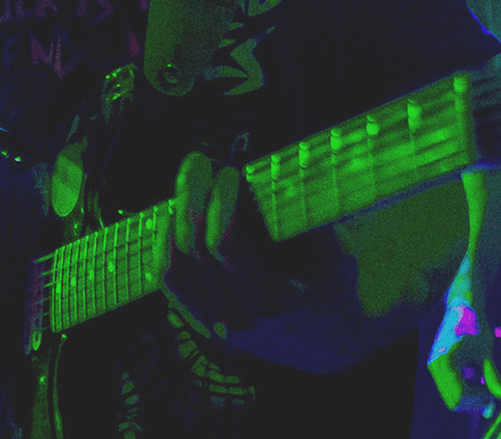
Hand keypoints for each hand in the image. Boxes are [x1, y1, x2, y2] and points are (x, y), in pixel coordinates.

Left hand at [159, 150, 331, 338]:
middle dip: (191, 195)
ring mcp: (217, 326)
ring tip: (189, 182)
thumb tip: (269, 171)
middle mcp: (240, 317)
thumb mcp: (336, 249)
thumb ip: (301, 216)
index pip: (224, 242)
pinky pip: (170, 282)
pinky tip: (173, 213)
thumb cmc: (333, 282)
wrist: (326, 339)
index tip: (229, 170)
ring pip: (173, 265)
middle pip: (193, 248)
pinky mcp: (203, 323)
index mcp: (276, 297)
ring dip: (176, 214)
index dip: (219, 200)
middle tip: (198, 161)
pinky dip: (164, 244)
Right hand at [426, 296, 500, 415]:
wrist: (463, 307)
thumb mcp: (487, 353)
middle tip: (491, 392)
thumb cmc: (477, 327)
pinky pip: (450, 388)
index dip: (480, 398)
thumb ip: (494, 376)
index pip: (461, 396)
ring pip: (451, 397)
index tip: (494, 392)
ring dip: (470, 396)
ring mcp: (434, 366)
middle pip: (454, 401)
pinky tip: (477, 377)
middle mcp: (435, 366)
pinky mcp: (438, 365)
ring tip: (485, 384)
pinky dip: (465, 388)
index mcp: (445, 362)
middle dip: (474, 401)